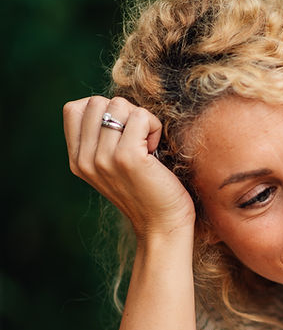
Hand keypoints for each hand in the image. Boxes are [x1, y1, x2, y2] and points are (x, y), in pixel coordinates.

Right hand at [63, 96, 195, 237]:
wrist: (162, 227)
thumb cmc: (148, 192)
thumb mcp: (113, 166)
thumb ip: (101, 140)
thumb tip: (111, 105)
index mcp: (77, 160)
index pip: (73, 108)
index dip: (103, 110)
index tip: (122, 132)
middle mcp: (85, 159)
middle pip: (97, 102)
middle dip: (124, 112)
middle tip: (138, 140)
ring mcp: (104, 158)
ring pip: (119, 105)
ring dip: (142, 120)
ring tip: (148, 146)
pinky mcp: (127, 158)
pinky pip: (140, 116)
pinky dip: (154, 127)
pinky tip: (156, 150)